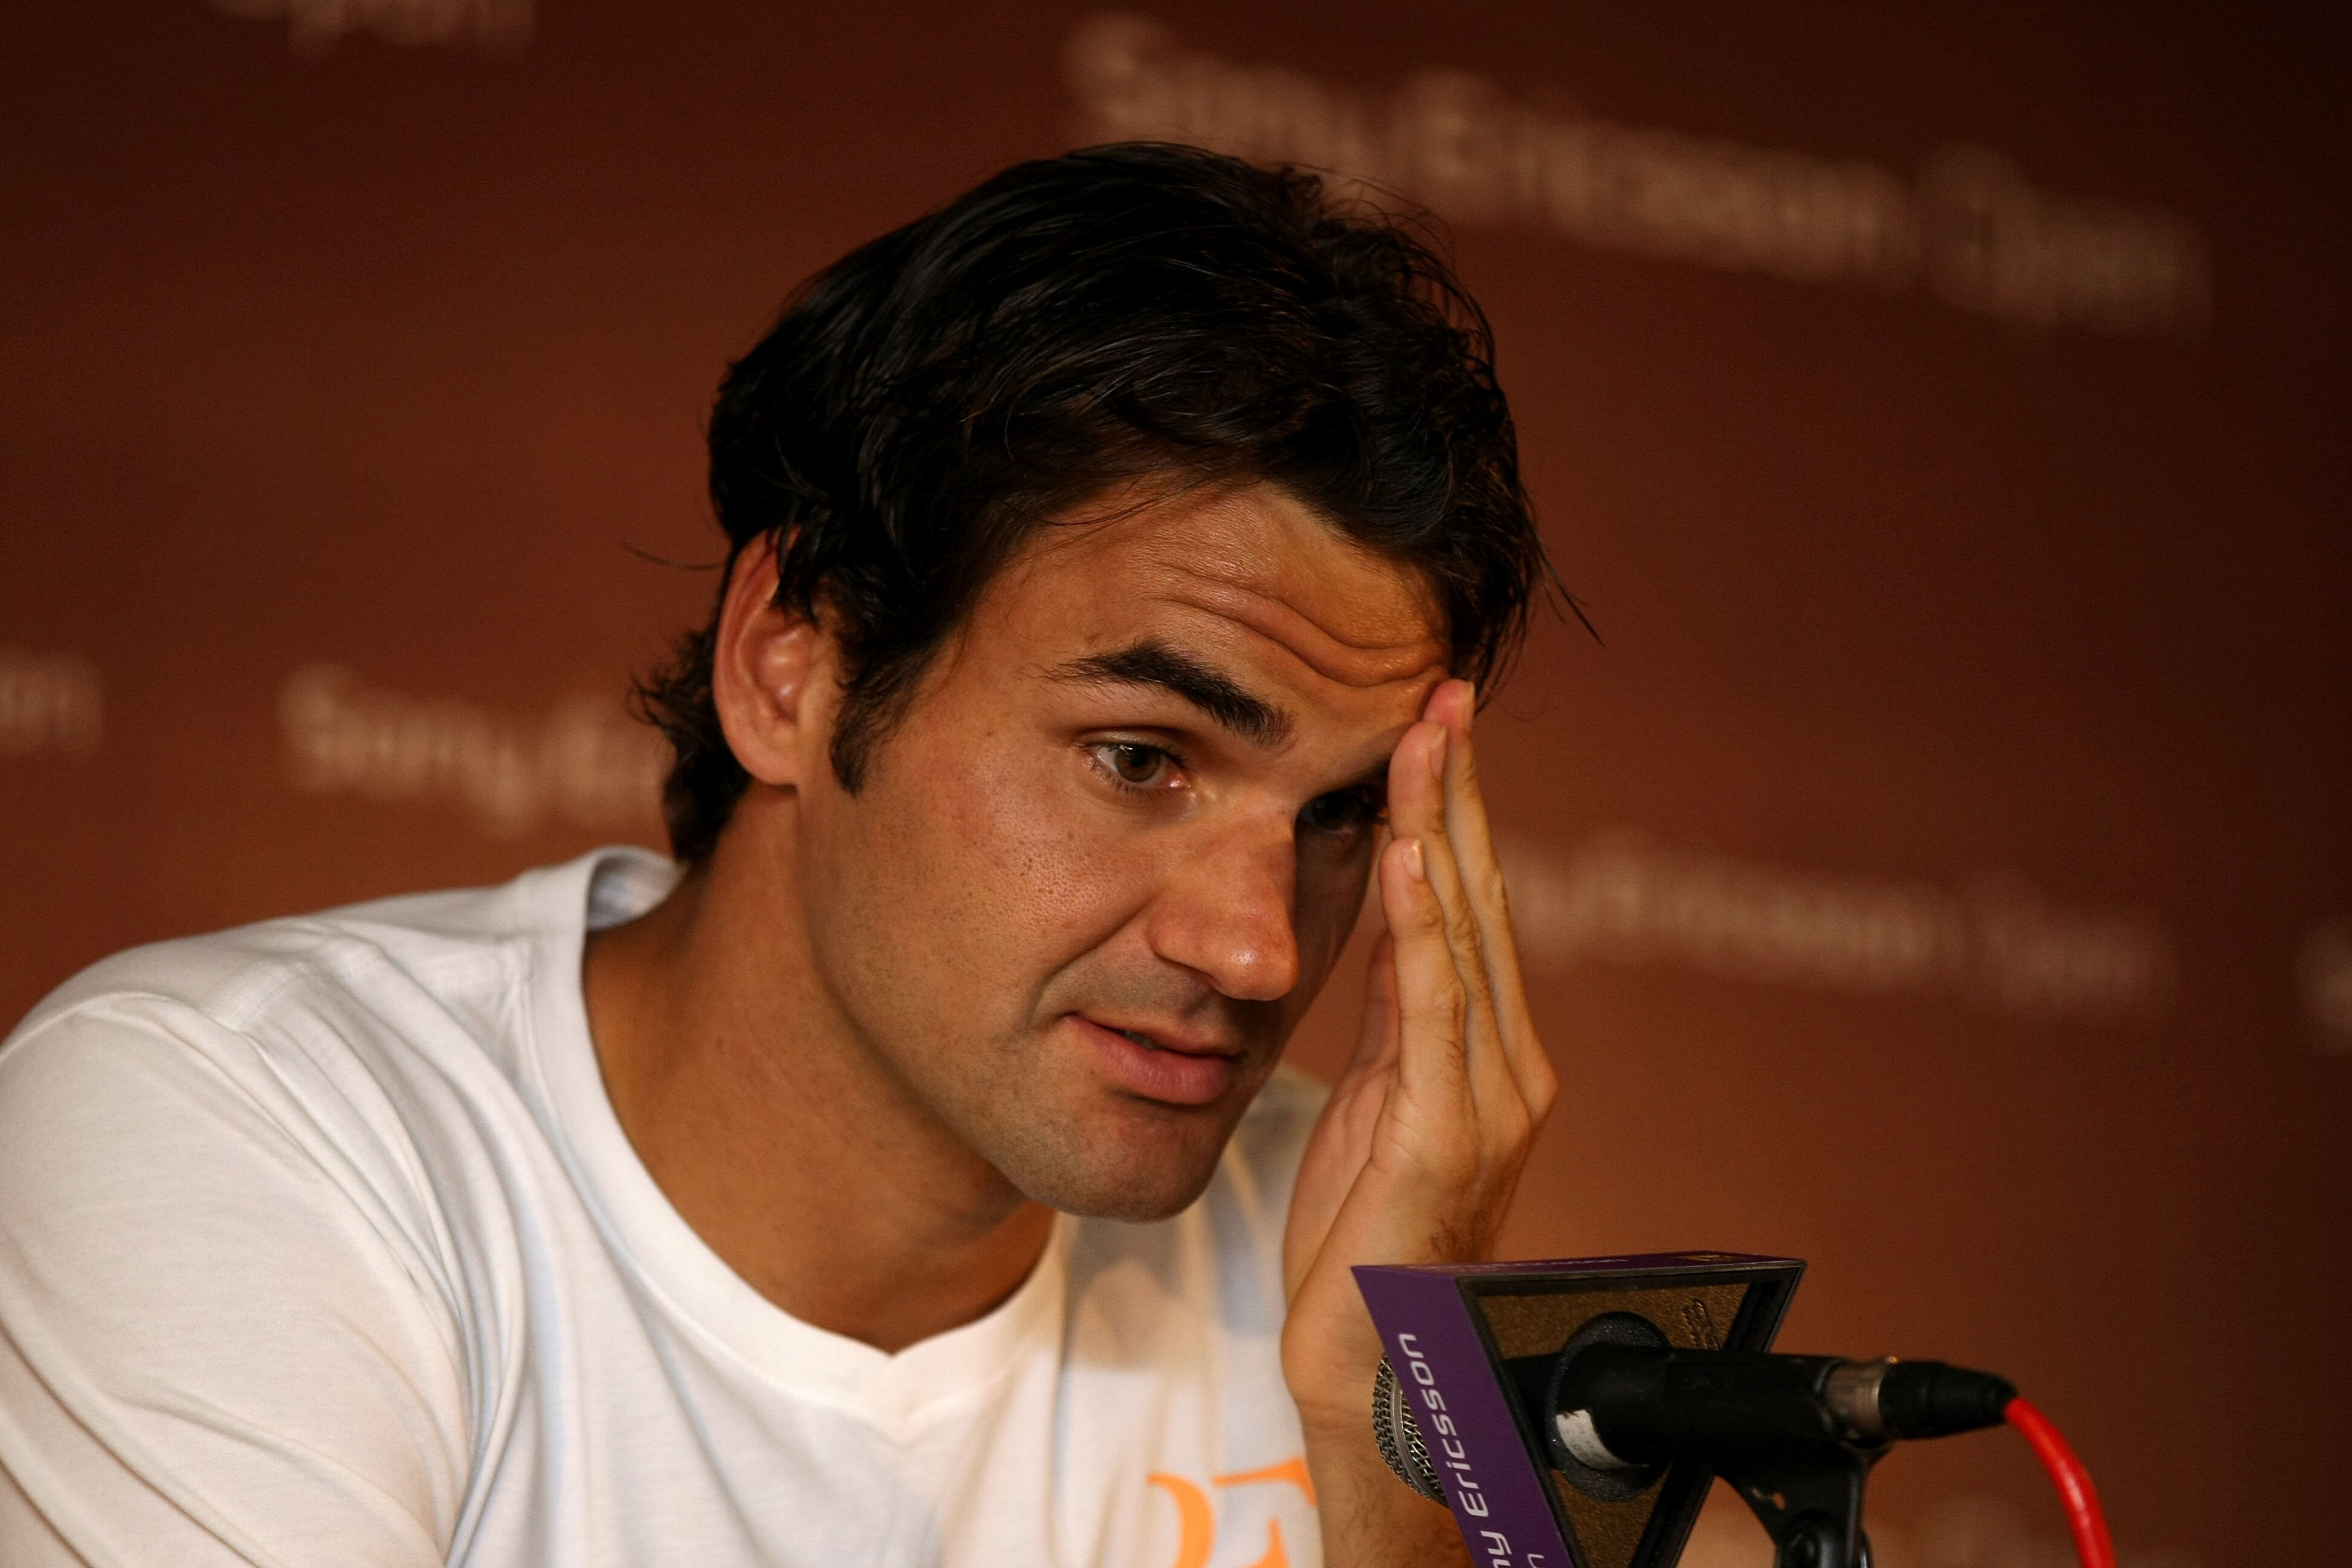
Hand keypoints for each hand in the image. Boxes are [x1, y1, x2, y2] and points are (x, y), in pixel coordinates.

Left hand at [1279, 678, 1556, 1449]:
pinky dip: (1422, 925)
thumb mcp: (1375, 1101)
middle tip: (1441, 690)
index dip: (1454, 810)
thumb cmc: (1366, 1236)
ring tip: (1425, 738)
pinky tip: (1407, 853)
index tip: (1435, 720)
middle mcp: (1508, 1063)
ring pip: (1464, 933)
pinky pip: (1433, 1008)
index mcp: (1488, 1052)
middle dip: (1458, 791)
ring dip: (1442, 828)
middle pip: (1479, 898)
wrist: (1375, 1364)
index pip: (1470, 905)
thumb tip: (1394, 919)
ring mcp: (1488, 1098)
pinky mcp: (1445, 1134)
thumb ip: (1397, 1015)